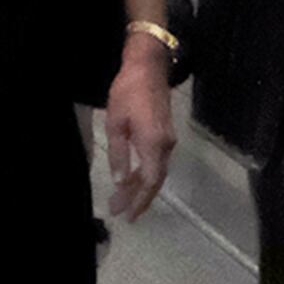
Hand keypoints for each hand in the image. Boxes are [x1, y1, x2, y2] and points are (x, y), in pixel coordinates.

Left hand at [104, 47, 176, 220]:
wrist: (149, 68)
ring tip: (122, 200)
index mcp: (153, 143)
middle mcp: (166, 145)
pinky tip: (131, 179)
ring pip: (156, 172)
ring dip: (140, 187)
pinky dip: (144, 174)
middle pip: (155, 180)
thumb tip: (121, 181)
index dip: (139, 200)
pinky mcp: (165, 135)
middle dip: (139, 198)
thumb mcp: (116, 124)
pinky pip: (156, 162)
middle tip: (120, 212)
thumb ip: (119, 155)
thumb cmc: (128, 93)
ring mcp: (168, 140)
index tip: (126, 214)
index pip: (149, 180)